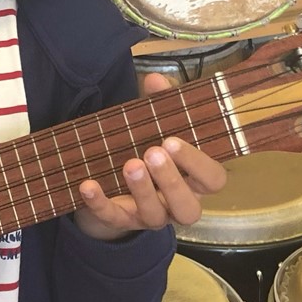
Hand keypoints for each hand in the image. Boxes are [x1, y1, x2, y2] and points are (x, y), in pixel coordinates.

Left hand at [73, 73, 227, 241]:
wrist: (117, 183)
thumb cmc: (149, 149)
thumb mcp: (158, 126)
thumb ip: (161, 103)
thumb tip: (155, 80)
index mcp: (195, 180)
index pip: (213, 179)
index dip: (197, 163)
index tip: (173, 140)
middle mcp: (178, 203)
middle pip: (188, 208)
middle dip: (171, 182)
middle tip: (153, 152)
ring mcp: (151, 216)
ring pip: (154, 216)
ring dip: (142, 190)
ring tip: (129, 164)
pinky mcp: (122, 221)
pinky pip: (113, 218)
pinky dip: (100, 203)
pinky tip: (88, 185)